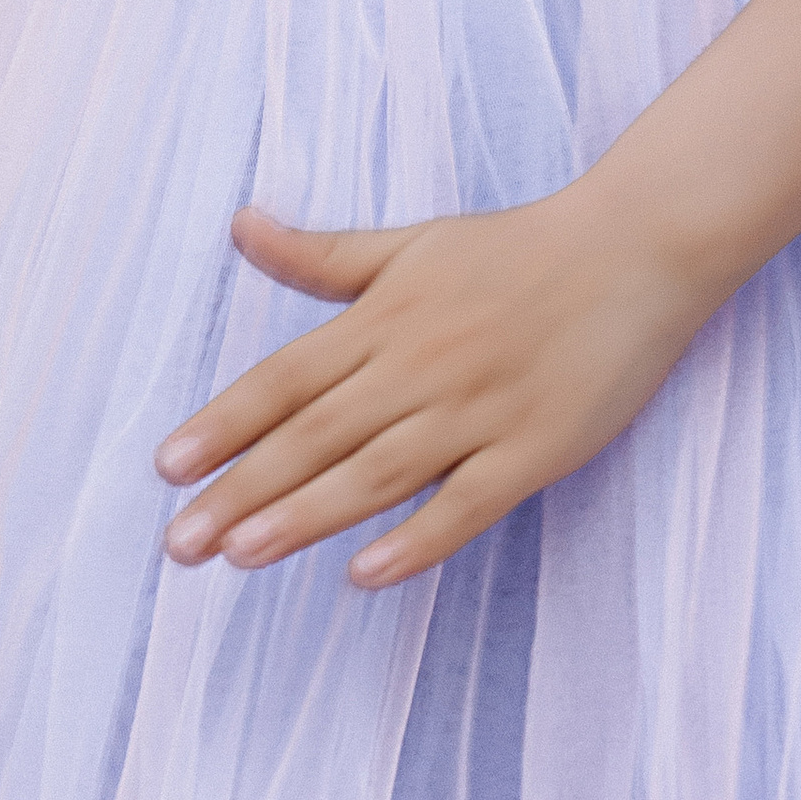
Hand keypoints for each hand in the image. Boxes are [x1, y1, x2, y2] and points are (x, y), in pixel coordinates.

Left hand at [153, 179, 703, 590]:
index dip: (226, 422)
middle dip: (243, 489)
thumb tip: (241, 225)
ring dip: (306, 516)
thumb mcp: (411, 243)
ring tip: (242, 555)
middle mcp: (420, 363)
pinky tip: (366, 574)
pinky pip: (467, 503)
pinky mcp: (535, 449)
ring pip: (377, 472)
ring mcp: (478, 409)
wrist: (633, 248)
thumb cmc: (515, 249)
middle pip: (317, 434)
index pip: (287, 378)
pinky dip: (416, 539)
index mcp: (386, 316)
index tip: (167, 467)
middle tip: (180, 543)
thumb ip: (323, 255)